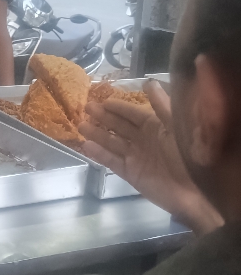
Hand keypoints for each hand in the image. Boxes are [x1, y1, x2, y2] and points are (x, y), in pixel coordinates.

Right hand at [79, 80, 222, 234]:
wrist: (194, 191)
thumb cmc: (189, 155)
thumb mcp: (177, 126)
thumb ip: (162, 106)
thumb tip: (149, 83)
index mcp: (155, 126)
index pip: (132, 113)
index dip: (118, 106)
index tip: (102, 99)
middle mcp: (143, 139)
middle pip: (119, 126)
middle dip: (103, 117)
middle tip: (86, 108)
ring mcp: (135, 156)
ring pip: (112, 142)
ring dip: (97, 134)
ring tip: (81, 125)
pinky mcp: (130, 173)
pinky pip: (112, 161)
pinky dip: (99, 154)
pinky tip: (86, 145)